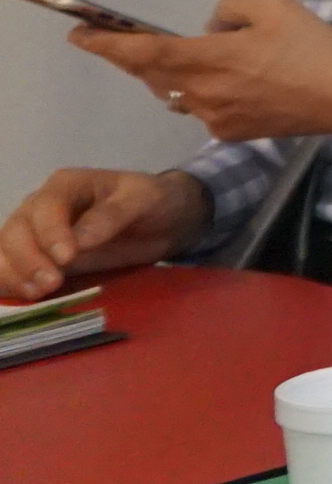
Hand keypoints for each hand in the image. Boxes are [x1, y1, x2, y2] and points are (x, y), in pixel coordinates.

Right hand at [0, 167, 205, 303]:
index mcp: (67, 185)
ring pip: (6, 252)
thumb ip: (113, 215)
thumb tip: (80, 240)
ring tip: (37, 294)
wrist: (164, 220)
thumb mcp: (145, 200)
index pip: (45, 207)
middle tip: (51, 284)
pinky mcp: (39, 259)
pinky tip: (25, 298)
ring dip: (15, 274)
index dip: (50, 234)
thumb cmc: (154, 202)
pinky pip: (12, 270)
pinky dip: (10, 284)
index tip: (67, 258)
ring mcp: (35, 235)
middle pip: (17, 231)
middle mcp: (41, 207)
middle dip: (28, 259)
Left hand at [76, 0, 331, 146]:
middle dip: (139, 58)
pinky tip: (241, 85)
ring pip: (177, 93)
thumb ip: (229, 10)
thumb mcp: (274, 8)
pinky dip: (207, 93)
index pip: (143, 52)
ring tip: (206, 62)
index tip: (79, 36)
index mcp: (209, 57)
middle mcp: (202, 92)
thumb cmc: (315, 49)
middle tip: (134, 43)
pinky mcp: (230, 133)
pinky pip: (203, 109)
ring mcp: (214, 117)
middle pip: (153, 75)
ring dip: (177, 77)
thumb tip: (211, 29)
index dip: (106, 45)